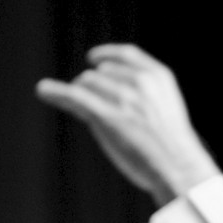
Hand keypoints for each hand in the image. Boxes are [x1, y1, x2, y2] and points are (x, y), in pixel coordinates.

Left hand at [35, 43, 220, 204]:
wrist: (179, 167)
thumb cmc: (171, 145)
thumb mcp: (164, 109)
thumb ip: (140, 94)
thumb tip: (110, 89)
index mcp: (158, 76)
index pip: (127, 55)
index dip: (107, 55)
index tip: (94, 59)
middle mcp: (141, 82)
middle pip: (102, 73)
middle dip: (93, 86)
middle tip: (94, 107)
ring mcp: (125, 98)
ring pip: (88, 83)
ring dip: (81, 94)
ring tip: (86, 112)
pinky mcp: (108, 116)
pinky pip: (76, 96)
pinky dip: (56, 91)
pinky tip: (43, 90)